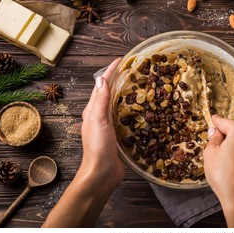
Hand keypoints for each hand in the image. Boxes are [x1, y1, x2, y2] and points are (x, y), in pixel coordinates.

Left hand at [43, 58, 123, 226]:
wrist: (102, 173)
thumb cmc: (98, 147)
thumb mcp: (98, 121)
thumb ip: (100, 101)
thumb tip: (101, 78)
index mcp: (93, 110)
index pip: (102, 85)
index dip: (111, 71)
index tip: (121, 60)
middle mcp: (100, 115)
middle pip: (110, 92)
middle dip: (119, 79)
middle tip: (133, 70)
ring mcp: (109, 125)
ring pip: (118, 104)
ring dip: (126, 93)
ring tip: (139, 85)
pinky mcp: (118, 134)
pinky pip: (125, 116)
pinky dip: (132, 108)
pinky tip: (141, 109)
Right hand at [203, 115, 233, 226]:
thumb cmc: (225, 176)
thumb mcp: (210, 153)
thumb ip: (213, 138)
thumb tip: (215, 132)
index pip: (222, 122)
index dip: (214, 124)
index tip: (211, 121)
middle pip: (233, 131)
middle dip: (223, 137)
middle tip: (212, 149)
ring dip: (230, 146)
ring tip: (220, 161)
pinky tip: (229, 167)